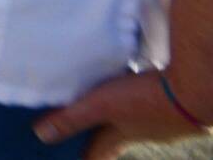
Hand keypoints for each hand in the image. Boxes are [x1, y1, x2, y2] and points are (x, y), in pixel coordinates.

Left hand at [35, 70, 210, 157]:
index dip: (85, 157)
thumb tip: (41, 136)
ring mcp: (163, 122)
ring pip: (135, 120)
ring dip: (121, 114)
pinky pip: (152, 104)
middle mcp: (143, 133)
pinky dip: (140, 98)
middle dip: (100, 134)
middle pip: (116, 137)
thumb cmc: (147, 99)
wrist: (197, 89)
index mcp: (121, 136)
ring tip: (109, 105)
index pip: (98, 153)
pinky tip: (139, 86)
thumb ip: (73, 118)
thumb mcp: (102, 105)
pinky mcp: (176, 106)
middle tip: (86, 131)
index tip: (74, 159)